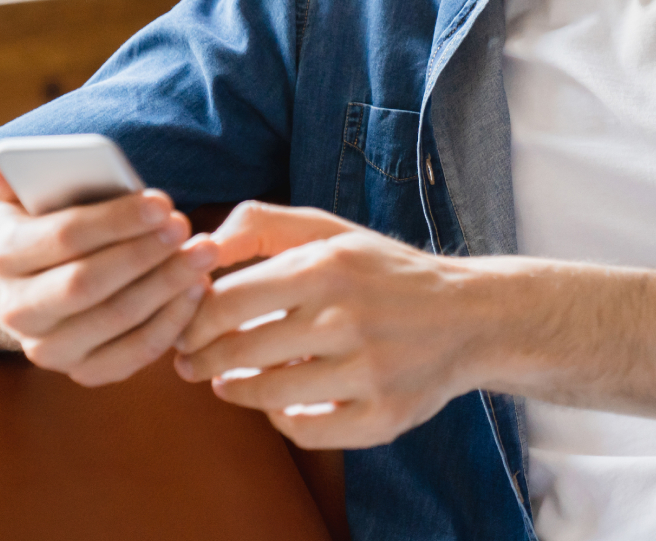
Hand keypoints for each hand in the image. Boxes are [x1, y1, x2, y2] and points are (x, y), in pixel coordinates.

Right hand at [0, 143, 219, 385]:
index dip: (117, 220)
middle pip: (88, 283)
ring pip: (117, 318)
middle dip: (145, 253)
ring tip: (204, 253)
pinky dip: (172, 322)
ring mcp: (49, 349)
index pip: (64, 236)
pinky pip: (134, 354)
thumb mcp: (21, 190)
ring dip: (168, 284)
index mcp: (3, 256)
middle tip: (185, 227)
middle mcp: (17, 310)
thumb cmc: (50, 222)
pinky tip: (197, 289)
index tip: (163, 203)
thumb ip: (2, 167)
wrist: (43, 281)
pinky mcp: (84, 372)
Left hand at [172, 201, 483, 448]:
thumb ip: (260, 224)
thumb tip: (199, 246)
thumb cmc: (384, 272)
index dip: (192, 320)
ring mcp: (368, 371)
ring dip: (236, 391)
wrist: (469, 316)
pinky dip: (283, 420)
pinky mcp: (384, 415)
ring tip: (228, 383)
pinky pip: (307, 431)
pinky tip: (281, 403)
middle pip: (238, 352)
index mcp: (327, 265)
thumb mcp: (329, 230)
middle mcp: (348, 317)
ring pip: (267, 395)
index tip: (187, 327)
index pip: (224, 301)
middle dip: (201, 361)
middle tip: (192, 363)